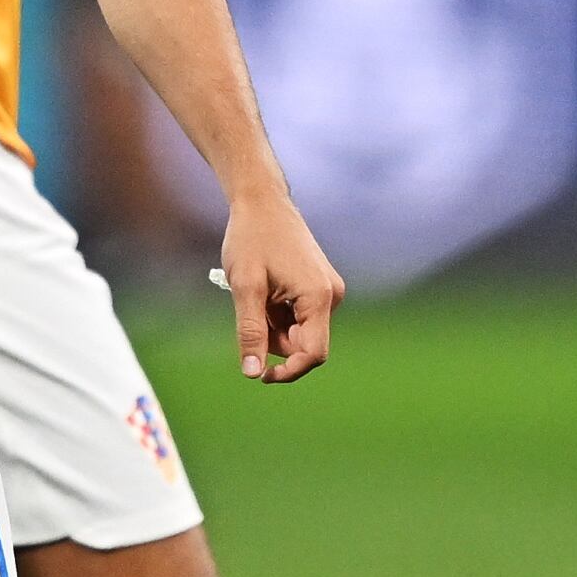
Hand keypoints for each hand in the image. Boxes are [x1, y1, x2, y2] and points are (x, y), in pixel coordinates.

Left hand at [222, 194, 342, 383]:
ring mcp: (327, 290)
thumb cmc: (251, 238)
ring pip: (298, 331)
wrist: (261, 201)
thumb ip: (250, 332)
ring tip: (254, 294)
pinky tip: (264, 289)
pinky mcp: (319, 286)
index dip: (288, 371)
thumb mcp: (245, 287)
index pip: (313, 353)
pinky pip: (299, 316)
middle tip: (246, 312)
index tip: (261, 375)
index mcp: (319, 297)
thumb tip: (253, 373)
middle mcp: (331, 295)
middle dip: (273, 340)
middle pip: (304, 344)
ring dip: (273, 325)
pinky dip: (277, 313)